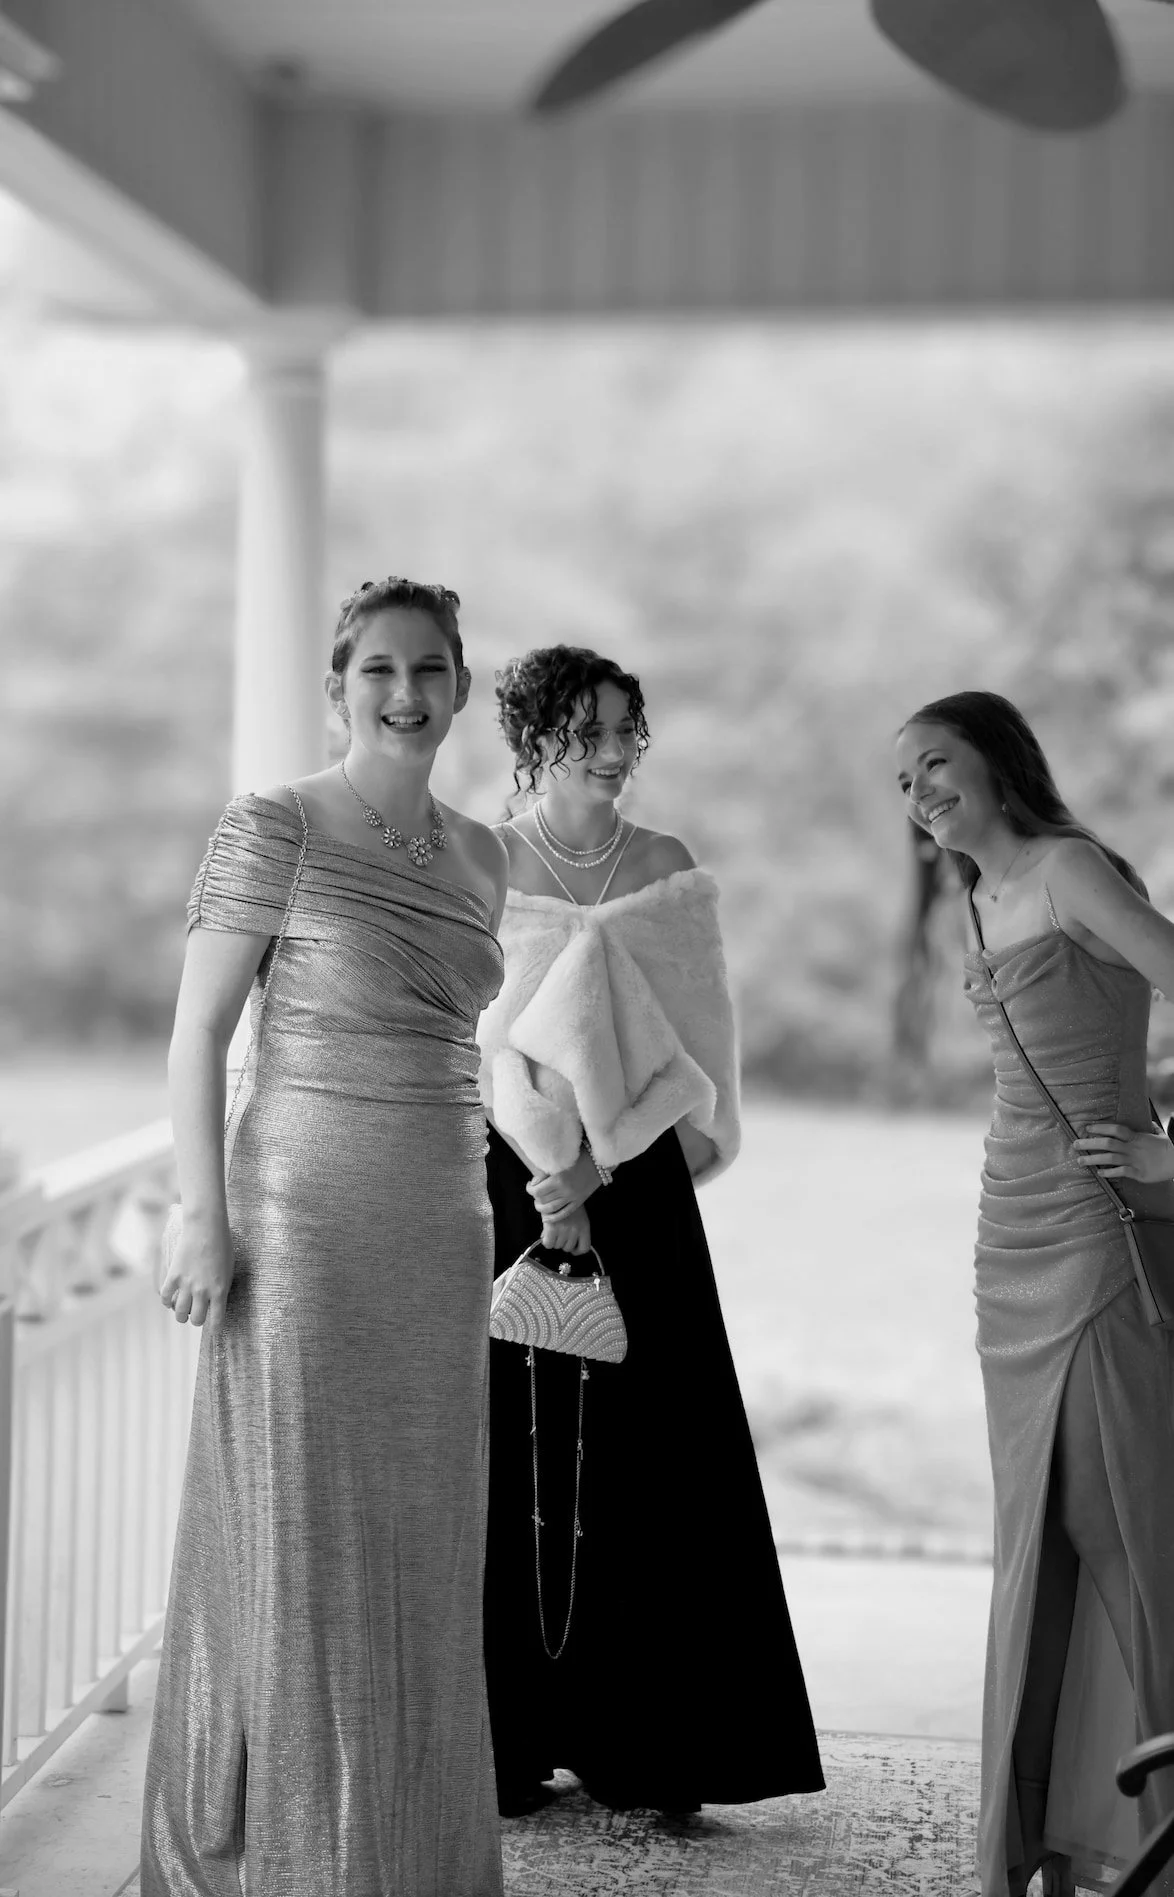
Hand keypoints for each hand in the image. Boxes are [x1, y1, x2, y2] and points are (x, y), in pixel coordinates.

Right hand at [160, 1211, 234, 1328]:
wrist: (206, 1228)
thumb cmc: (223, 1246)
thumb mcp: (229, 1270)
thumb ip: (222, 1288)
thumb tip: (216, 1302)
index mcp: (220, 1291)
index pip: (217, 1321)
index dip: (215, 1328)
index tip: (214, 1329)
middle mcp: (203, 1292)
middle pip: (196, 1319)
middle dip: (197, 1320)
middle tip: (196, 1316)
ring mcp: (186, 1284)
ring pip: (179, 1313)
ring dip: (180, 1315)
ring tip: (182, 1313)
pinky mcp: (173, 1275)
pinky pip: (165, 1297)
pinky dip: (166, 1301)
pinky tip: (169, 1300)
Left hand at [527, 1150, 600, 1220]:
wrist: (600, 1161)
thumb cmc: (580, 1156)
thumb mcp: (561, 1161)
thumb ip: (547, 1171)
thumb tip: (534, 1182)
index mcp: (559, 1178)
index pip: (537, 1190)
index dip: (530, 1189)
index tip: (530, 1185)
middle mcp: (565, 1190)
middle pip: (542, 1200)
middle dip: (535, 1197)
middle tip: (535, 1192)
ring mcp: (572, 1198)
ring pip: (550, 1209)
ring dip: (541, 1208)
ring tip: (539, 1203)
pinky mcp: (579, 1202)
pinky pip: (563, 1214)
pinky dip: (553, 1217)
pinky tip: (546, 1217)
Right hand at [539, 1202, 592, 1256]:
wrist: (556, 1190)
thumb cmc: (566, 1202)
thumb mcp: (575, 1215)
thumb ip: (572, 1230)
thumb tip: (561, 1242)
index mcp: (584, 1227)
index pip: (584, 1248)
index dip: (576, 1251)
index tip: (572, 1249)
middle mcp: (575, 1230)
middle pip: (568, 1248)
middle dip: (562, 1243)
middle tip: (558, 1234)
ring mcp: (564, 1230)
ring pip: (557, 1246)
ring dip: (554, 1241)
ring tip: (553, 1231)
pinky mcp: (552, 1228)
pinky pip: (548, 1244)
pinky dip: (546, 1241)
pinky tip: (546, 1234)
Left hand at [1074, 1122, 1173, 1185]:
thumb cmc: (1168, 1147)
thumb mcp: (1159, 1135)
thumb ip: (1151, 1129)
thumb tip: (1150, 1125)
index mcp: (1136, 1137)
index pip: (1115, 1129)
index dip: (1100, 1128)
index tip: (1087, 1128)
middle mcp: (1132, 1148)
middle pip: (1107, 1143)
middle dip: (1089, 1143)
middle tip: (1075, 1144)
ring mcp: (1134, 1161)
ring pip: (1109, 1158)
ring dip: (1093, 1159)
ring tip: (1080, 1160)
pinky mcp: (1137, 1173)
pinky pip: (1120, 1172)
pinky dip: (1109, 1172)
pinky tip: (1099, 1173)